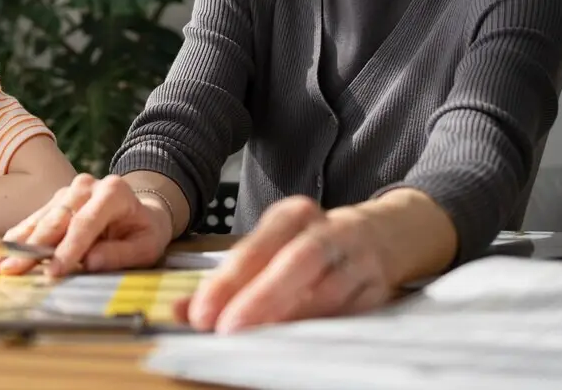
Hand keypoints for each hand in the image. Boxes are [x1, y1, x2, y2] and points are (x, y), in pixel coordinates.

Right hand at [0, 174, 173, 276]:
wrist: (141, 212)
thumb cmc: (144, 231)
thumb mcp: (146, 246)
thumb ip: (120, 254)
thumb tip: (90, 262)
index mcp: (112, 192)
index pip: (85, 223)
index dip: (68, 249)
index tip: (52, 272)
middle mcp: (86, 186)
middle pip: (56, 219)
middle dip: (33, 248)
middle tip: (12, 271)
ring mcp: (67, 192)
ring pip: (39, 219)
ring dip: (16, 244)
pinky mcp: (54, 202)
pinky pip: (33, 221)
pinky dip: (15, 239)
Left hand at [178, 195, 392, 332]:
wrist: (379, 237)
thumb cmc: (309, 246)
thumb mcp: (269, 249)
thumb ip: (226, 281)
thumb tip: (182, 312)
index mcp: (294, 215)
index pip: (255, 247)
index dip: (226, 282)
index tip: (202, 313)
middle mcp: (329, 230)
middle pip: (296, 261)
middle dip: (260, 298)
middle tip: (227, 329)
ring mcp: (358, 260)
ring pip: (328, 290)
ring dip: (293, 318)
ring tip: (259, 341)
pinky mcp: (377, 290)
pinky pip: (350, 313)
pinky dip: (323, 331)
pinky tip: (298, 346)